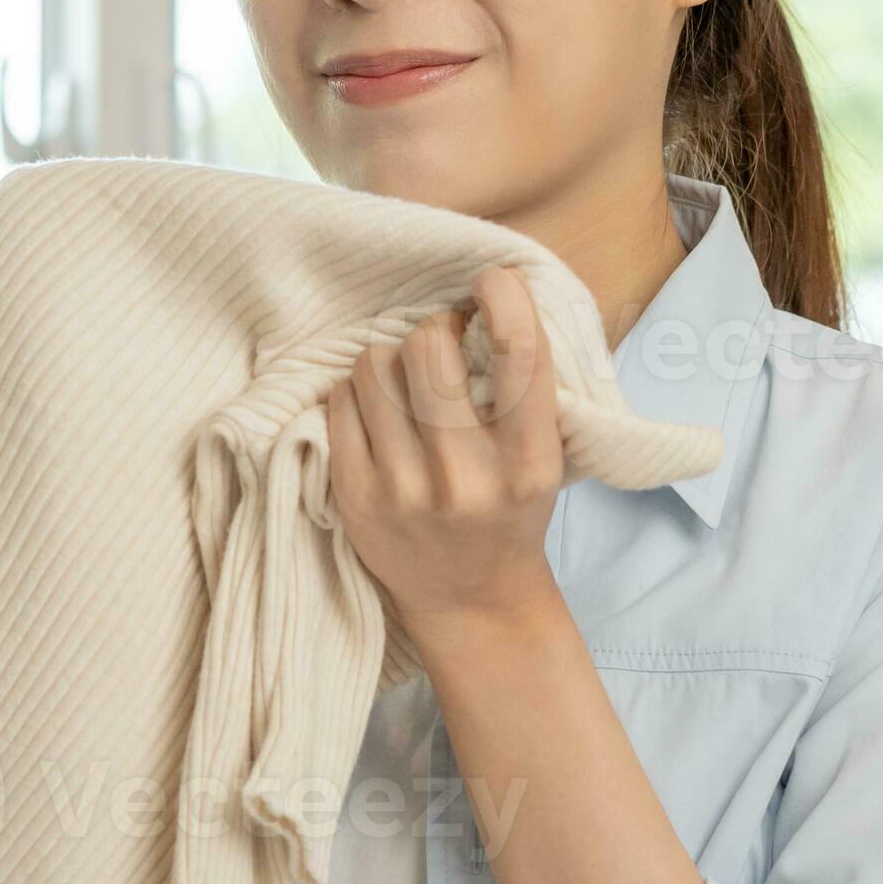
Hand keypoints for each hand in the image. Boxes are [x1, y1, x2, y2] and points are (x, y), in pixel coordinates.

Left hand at [326, 263, 569, 634]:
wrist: (472, 601)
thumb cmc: (510, 511)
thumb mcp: (542, 458)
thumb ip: (526, 389)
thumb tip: (495, 292)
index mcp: (529, 462)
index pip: (521, 359)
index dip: (504, 300)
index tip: (491, 282)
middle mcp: (466, 478)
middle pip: (428, 350)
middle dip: (433, 332)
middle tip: (440, 347)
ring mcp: (403, 491)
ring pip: (375, 366)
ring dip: (390, 359)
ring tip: (406, 383)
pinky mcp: (355, 497)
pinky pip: (341, 400)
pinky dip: (358, 391)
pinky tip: (379, 412)